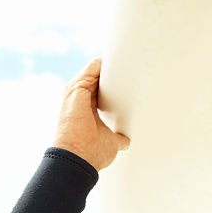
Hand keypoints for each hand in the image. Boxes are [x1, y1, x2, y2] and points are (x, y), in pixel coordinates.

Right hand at [52, 56, 129, 171]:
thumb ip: (118, 138)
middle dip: (116, 68)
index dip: (115, 81)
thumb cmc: (91, 153)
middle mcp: (79, 97)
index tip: (131, 75)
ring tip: (131, 54)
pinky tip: (121, 57)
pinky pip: (93, 67)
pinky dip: (105, 62)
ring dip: (112, 62)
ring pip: (95, 69)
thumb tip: (125, 141)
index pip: (101, 88)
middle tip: (135, 61)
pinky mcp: (77, 88)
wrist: (78, 157)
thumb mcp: (110, 142)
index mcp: (85, 107)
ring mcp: (76, 92)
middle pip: (98, 76)